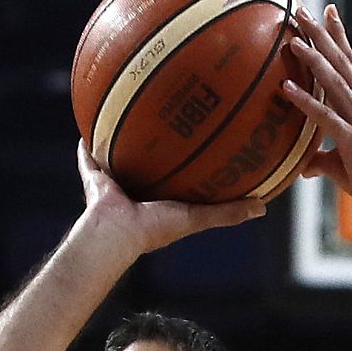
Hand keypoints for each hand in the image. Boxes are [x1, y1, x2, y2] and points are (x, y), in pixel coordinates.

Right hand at [75, 140, 265, 252]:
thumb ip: (227, 213)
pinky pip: (90, 158)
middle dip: (159, 150)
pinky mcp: (95, 179)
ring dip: (126, 142)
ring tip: (134, 117)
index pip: (180, 181)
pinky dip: (88, 145)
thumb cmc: (155, 229)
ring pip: (122, 159)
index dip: (191, 166)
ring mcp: (116, 186)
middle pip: (152, 167)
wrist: (115, 233)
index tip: (204, 148)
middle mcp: (139, 195)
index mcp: (163, 204)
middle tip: (171, 124)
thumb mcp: (196, 217)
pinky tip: (91, 123)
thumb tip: (263, 207)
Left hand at [282, 4, 351, 225]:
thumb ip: (322, 160)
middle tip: (304, 11)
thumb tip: (302, 166)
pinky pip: (326, 118)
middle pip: (342, 63)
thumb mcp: (345, 166)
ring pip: (335, 83)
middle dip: (322, 35)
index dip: (339, 37)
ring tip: (294, 40)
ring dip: (314, 60)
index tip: (328, 12)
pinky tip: (287, 88)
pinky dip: (306, 102)